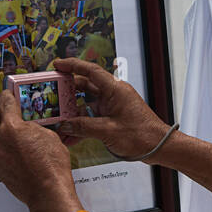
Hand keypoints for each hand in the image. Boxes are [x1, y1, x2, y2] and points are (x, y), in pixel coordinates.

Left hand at [0, 87, 76, 211]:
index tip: (7, 96)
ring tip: (12, 136)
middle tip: (2, 113)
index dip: (7, 96)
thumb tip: (28, 126)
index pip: (5, 103)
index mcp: (12, 128)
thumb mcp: (49, 137)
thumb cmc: (52, 168)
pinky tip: (16, 153)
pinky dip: (3, 149)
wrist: (48, 192)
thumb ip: (33, 127)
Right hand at [49, 58, 171, 161]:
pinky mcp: (113, 118)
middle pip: (86, 86)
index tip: (57, 64)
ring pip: (88, 103)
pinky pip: (93, 116)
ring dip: (74, 111)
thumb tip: (66, 125)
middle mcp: (114, 94)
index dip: (72, 65)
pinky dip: (83, 123)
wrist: (160, 147)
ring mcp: (113, 106)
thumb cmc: (143, 135)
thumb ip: (84, 127)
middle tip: (51, 93)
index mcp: (115, 89)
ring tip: (58, 117)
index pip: (90, 71)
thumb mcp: (108, 131)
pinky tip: (72, 134)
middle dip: (68, 90)